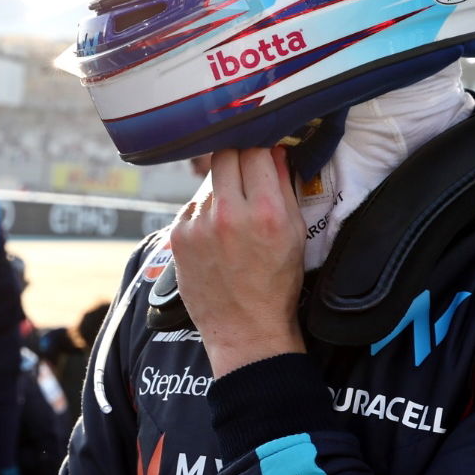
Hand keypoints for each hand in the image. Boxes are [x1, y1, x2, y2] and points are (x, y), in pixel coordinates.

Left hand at [171, 146, 305, 376]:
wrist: (244, 328)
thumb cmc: (276, 283)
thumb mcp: (295, 234)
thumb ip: (284, 187)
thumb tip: (274, 148)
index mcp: (265, 212)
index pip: (256, 150)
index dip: (261, 146)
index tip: (263, 150)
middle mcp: (228, 214)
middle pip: (225, 154)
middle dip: (238, 158)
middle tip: (246, 171)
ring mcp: (198, 225)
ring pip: (208, 182)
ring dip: (221, 188)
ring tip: (233, 215)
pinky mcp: (178, 236)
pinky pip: (192, 206)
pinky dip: (204, 211)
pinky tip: (216, 233)